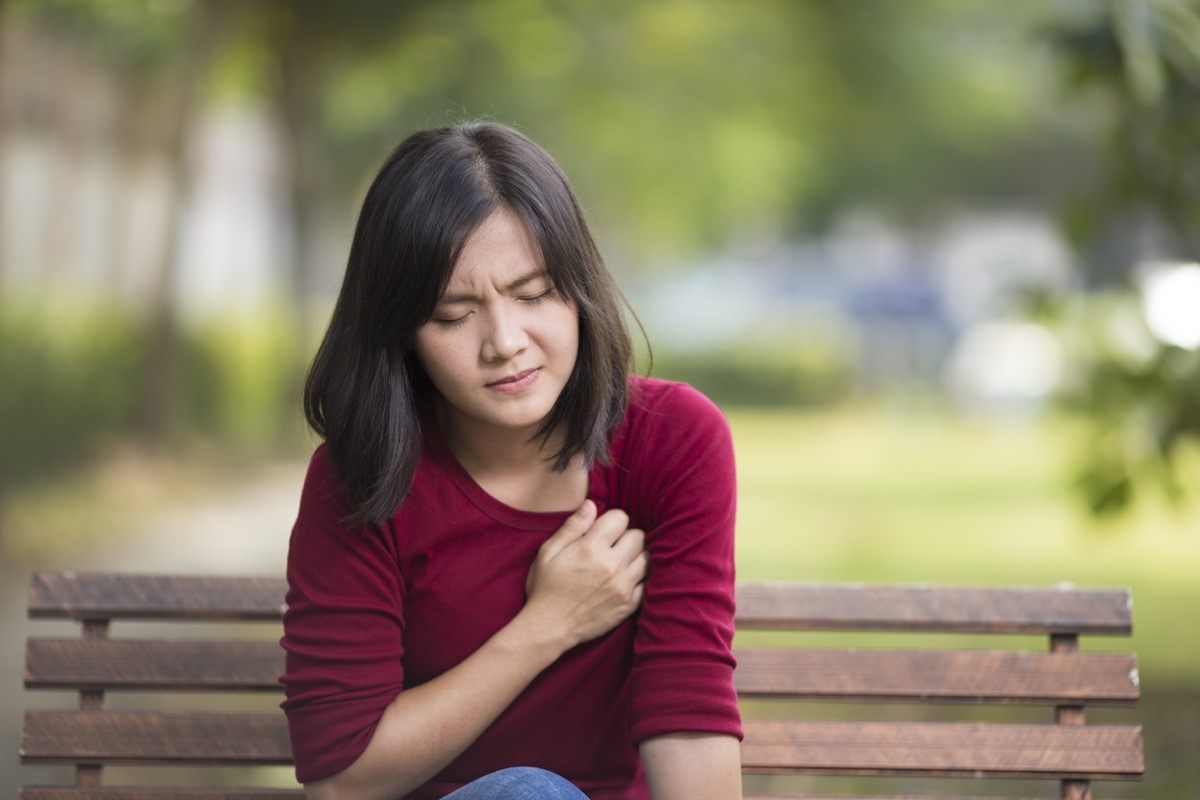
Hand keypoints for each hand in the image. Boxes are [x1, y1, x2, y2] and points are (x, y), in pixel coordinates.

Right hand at [523, 500, 647, 647]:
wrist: (550, 627)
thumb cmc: (546, 587)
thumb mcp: (548, 552)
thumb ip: (573, 526)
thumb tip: (591, 504)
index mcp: (591, 548)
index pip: (621, 518)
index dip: (612, 521)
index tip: (604, 530)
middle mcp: (612, 565)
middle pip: (639, 535)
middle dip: (626, 536)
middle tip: (613, 545)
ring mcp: (623, 586)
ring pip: (648, 557)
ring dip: (636, 555)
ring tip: (621, 560)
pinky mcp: (630, 604)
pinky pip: (648, 581)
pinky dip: (640, 576)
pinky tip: (626, 577)